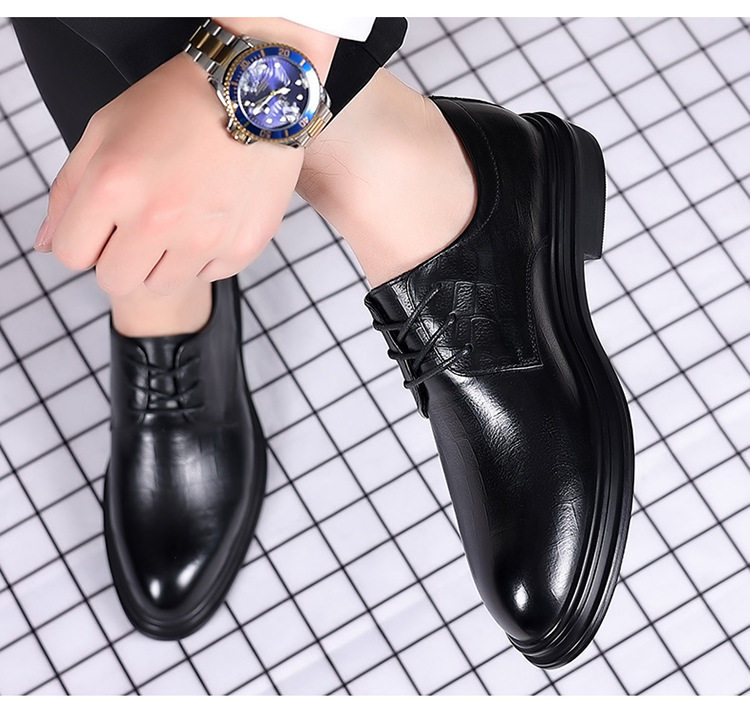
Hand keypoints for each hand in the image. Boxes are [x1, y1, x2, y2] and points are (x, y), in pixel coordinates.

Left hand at [34, 51, 303, 296]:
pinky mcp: (241, 247)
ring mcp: (203, 239)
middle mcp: (157, 220)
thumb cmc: (176, 106)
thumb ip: (68, 190)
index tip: (103, 226)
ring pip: (161, 284)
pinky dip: (206, 254)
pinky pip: (207, 274)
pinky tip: (213, 217)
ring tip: (181, 220)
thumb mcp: (105, 130)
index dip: (83, 241)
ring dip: (163, 260)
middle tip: (142, 227)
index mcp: (112, 186)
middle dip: (120, 258)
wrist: (254, 95)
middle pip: (115, 281)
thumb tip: (47, 245)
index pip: (71, 255)